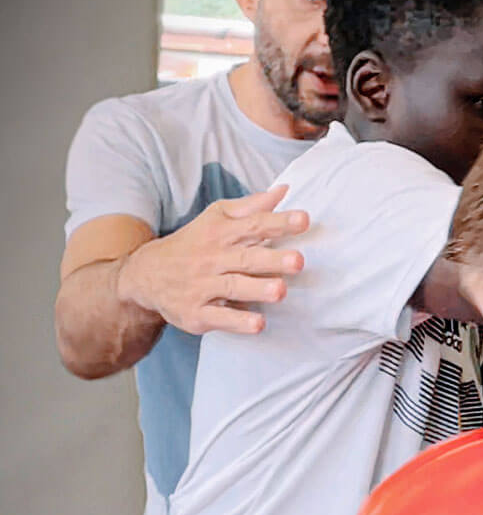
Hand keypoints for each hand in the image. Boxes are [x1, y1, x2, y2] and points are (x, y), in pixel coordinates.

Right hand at [116, 186, 307, 334]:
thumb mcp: (216, 219)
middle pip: (246, 258)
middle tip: (298, 260)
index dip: (278, 223)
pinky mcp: (196, 313)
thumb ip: (252, 207)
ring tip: (281, 291)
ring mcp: (202, 287)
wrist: (146, 275)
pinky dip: (238, 322)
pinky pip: (219, 318)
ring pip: (233, 288)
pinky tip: (258, 324)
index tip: (303, 220)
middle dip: (272, 260)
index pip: (253, 225)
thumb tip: (284, 190)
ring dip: (258, 290)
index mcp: (220, 233)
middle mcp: (212, 259)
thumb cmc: (194, 244)